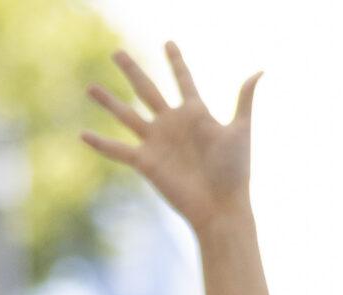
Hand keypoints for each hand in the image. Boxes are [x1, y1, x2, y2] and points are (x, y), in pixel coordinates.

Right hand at [82, 43, 258, 234]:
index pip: (183, 79)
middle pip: (147, 89)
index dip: (176, 61)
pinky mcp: (145, 162)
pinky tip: (82, 135)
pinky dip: (100, 143)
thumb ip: (244, 99)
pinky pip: (118, 150)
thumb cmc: (235, 170)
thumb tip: (260, 70)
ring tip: (90, 87)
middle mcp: (172, 123)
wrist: (220, 204)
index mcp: (196, 112)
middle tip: (117, 52)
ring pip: (126, 115)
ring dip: (108, 101)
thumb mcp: (240, 129)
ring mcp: (156, 142)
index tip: (168, 42)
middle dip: (132, 70)